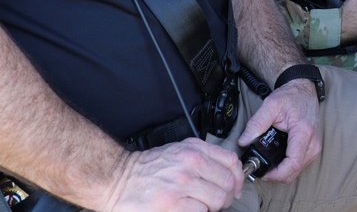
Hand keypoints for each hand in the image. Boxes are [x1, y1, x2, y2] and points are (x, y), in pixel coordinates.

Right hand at [102, 139, 243, 210]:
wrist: (118, 179)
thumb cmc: (149, 168)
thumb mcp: (179, 150)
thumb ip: (205, 156)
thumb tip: (231, 172)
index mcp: (193, 150)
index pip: (231, 162)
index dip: (239, 177)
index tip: (236, 187)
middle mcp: (189, 164)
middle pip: (227, 185)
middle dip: (226, 197)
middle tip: (217, 201)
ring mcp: (181, 185)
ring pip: (216, 201)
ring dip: (211, 207)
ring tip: (200, 206)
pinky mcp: (172, 205)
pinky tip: (188, 209)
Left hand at [237, 74, 321, 183]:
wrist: (304, 90)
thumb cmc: (291, 96)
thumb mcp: (271, 105)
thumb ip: (256, 123)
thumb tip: (244, 141)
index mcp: (303, 132)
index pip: (293, 163)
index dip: (277, 174)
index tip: (263, 173)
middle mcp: (313, 142)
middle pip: (294, 171)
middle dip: (276, 175)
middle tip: (260, 168)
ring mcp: (315, 147)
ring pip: (297, 171)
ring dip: (282, 172)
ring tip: (267, 163)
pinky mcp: (313, 148)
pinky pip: (300, 165)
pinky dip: (287, 166)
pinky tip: (277, 159)